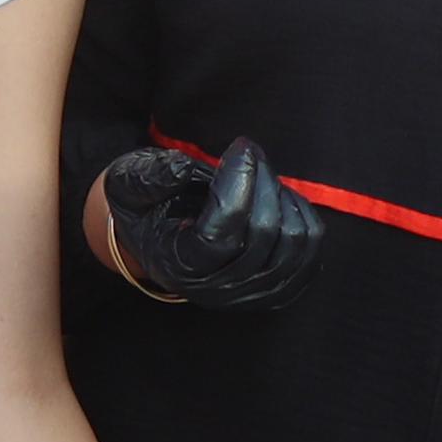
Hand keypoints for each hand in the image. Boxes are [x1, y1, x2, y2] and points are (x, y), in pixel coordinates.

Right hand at [90, 140, 322, 309]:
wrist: (156, 242)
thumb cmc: (146, 208)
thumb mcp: (130, 185)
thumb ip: (153, 175)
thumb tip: (189, 169)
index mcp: (180, 266)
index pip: (223, 231)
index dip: (239, 182)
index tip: (241, 146)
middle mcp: (218, 290)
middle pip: (263, 232)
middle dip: (263, 180)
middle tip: (251, 154)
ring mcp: (252, 295)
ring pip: (294, 242)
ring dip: (284, 198)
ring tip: (263, 177)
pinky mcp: (278, 290)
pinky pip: (311, 253)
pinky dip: (304, 217)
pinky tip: (281, 198)